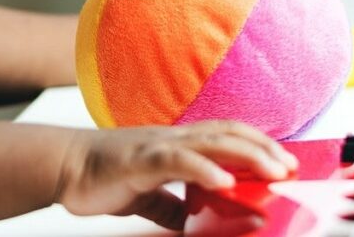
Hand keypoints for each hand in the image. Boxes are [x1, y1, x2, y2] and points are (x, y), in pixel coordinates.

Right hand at [55, 120, 297, 229]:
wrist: (63, 165)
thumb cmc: (104, 175)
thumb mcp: (149, 195)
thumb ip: (173, 206)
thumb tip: (194, 220)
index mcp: (177, 144)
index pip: (227, 135)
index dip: (258, 145)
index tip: (286, 162)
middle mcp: (173, 138)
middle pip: (229, 134)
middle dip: (264, 149)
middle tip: (291, 168)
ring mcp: (158, 145)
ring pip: (211, 141)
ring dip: (247, 155)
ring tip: (273, 172)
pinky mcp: (140, 159)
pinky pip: (178, 161)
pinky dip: (204, 169)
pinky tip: (224, 181)